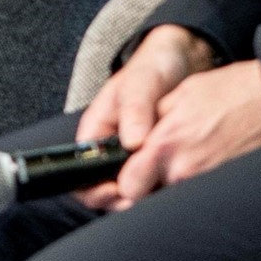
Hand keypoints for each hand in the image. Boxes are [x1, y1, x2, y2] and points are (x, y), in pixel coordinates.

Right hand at [70, 23, 219, 209]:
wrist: (179, 62)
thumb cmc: (151, 69)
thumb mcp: (139, 85)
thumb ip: (135, 111)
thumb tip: (133, 144)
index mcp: (94, 133)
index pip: (80, 175)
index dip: (96, 190)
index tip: (120, 192)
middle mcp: (108, 150)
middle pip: (103, 190)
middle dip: (121, 199)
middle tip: (145, 198)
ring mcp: (130, 158)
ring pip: (130, 190)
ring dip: (143, 196)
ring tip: (162, 193)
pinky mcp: (153, 160)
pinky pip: (152, 182)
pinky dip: (161, 186)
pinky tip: (175, 184)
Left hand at [110, 58, 260, 205]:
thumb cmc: (234, 92)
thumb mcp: (182, 93)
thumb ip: (152, 119)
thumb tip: (131, 138)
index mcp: (166, 146)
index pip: (126, 188)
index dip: (123, 183)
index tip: (128, 174)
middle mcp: (184, 172)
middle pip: (149, 202)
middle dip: (147, 192)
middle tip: (154, 174)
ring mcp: (208, 184)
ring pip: (175, 200)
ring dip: (173, 189)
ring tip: (187, 164)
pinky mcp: (227, 188)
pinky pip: (201, 197)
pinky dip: (198, 190)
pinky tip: (207, 168)